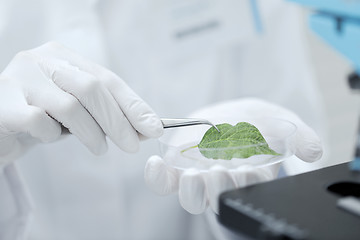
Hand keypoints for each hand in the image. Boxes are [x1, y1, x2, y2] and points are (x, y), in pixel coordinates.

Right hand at [0, 42, 162, 164]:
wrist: (0, 124)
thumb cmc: (43, 116)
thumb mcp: (79, 111)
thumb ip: (107, 114)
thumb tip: (146, 127)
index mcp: (64, 57)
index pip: (107, 79)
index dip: (133, 104)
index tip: (154, 127)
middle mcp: (41, 60)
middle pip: (92, 89)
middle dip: (118, 121)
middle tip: (132, 146)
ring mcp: (19, 79)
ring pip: (69, 106)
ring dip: (92, 133)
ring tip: (100, 148)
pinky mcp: (1, 103)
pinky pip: (37, 121)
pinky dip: (51, 135)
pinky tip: (51, 138)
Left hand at [144, 98, 322, 213]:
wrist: (230, 114)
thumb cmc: (256, 123)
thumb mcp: (282, 123)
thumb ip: (299, 136)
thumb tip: (315, 151)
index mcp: (248, 176)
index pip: (248, 189)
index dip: (247, 185)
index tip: (249, 171)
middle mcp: (222, 181)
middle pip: (217, 198)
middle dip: (218, 189)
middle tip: (219, 174)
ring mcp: (197, 176)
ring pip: (191, 196)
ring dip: (191, 191)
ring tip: (194, 175)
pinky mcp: (176, 166)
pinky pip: (163, 181)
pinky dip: (157, 178)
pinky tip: (156, 165)